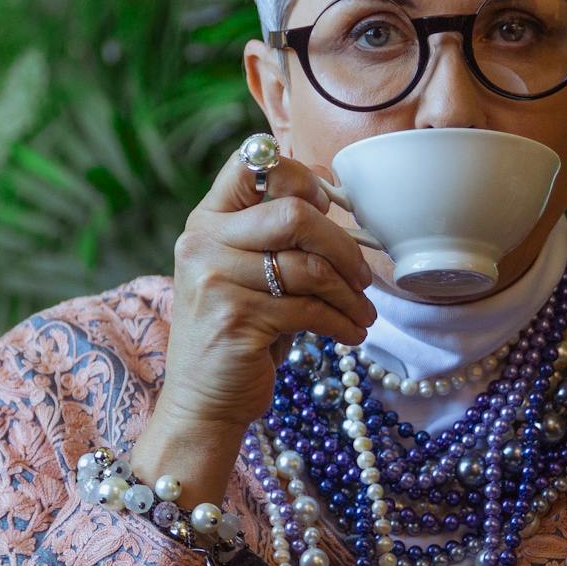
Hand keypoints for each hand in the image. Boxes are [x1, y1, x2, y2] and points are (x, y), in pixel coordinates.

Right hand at [130, 139, 378, 503]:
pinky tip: (352, 334)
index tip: (327, 207)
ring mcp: (216, 281)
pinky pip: (309, 309)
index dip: (300, 176)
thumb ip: (277, 236)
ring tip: (363, 313)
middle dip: (343, 244)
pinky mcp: (237, 320)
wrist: (204, 402)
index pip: (251, 163)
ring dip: (350, 293)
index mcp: (207, 221)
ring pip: (308, 266)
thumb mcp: (247, 273)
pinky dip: (342, 323)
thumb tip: (335, 195)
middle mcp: (203, 243)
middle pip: (293, 213)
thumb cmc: (240, 332)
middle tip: (363, 275)